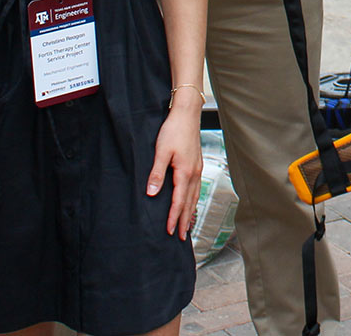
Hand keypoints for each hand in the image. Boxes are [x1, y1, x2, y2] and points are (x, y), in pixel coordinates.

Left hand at [148, 108, 204, 239]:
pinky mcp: (197, 164)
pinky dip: (193, 199)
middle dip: (184, 221)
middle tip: (180, 237)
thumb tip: (153, 193)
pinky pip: (196, 187)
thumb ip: (157, 173)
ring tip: (187, 225)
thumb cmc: (174, 130)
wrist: (187, 114)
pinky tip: (191, 201)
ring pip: (195, 196)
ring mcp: (197, 168)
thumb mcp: (161, 151)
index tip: (168, 231)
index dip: (173, 217)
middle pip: (189, 203)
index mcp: (185, 172)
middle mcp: (194, 173)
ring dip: (190, 212)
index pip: (179, 201)